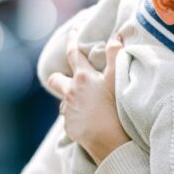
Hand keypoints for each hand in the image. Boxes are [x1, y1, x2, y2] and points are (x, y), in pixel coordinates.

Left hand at [47, 31, 130, 164]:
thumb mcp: (119, 79)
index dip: (73, 38)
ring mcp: (68, 111)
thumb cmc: (117, 110)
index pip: (73, 52)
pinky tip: (89, 120)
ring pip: (63, 101)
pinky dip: (76, 116)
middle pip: (55, 79)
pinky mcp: (69, 127)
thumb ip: (116, 55)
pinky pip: (69, 118)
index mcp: (83, 77)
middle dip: (58, 77)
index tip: (73, 30)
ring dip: (70, 99)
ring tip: (86, 103)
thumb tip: (116, 36)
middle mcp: (71, 92)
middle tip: (69, 78)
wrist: (111, 143)